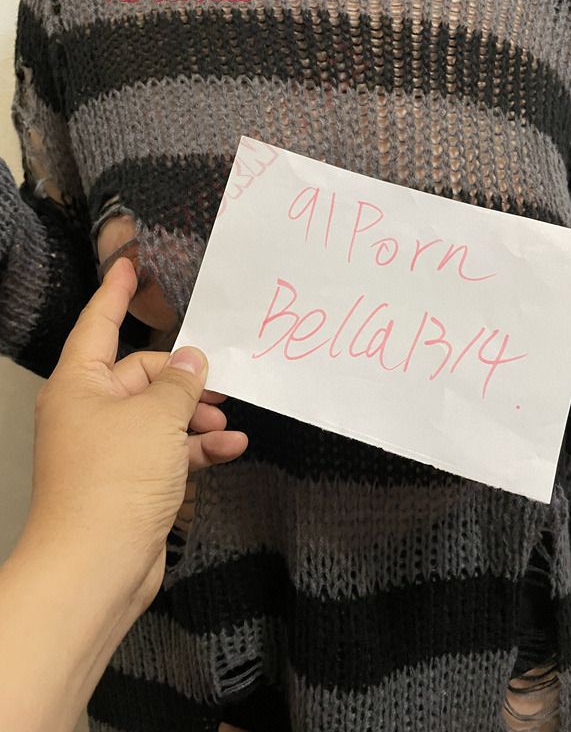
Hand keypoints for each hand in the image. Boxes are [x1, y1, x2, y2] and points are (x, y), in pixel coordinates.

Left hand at [0, 256, 247, 731]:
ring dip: (198, 418)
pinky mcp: (131, 480)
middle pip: (143, 375)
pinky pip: (167, 451)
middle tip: (223, 380)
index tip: (130, 262)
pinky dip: (196, 448)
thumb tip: (193, 359)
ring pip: (160, 416)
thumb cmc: (116, 478)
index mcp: (81, 384)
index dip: (116, 291)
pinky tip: (231, 448)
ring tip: (229, 424)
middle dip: (185, 379)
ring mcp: (111, 448)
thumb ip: (180, 382)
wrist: (97, 566)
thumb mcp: (156, 417)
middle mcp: (92, 411)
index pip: (100, 324)